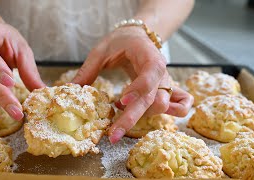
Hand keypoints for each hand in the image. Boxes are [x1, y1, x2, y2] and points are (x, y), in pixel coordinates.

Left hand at [72, 26, 192, 142]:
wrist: (138, 36)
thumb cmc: (120, 41)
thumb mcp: (101, 51)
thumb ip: (87, 70)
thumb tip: (71, 90)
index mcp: (148, 56)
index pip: (149, 75)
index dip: (138, 90)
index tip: (119, 102)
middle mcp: (161, 72)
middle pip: (153, 100)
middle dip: (133, 119)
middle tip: (113, 135)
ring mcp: (167, 81)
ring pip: (164, 106)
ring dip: (143, 115)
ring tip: (120, 109)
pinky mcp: (168, 89)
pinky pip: (182, 103)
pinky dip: (174, 112)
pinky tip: (149, 114)